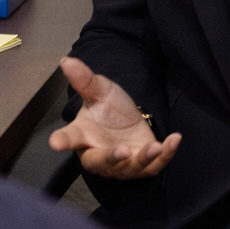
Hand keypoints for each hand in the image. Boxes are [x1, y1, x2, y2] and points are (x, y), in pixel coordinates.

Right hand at [48, 57, 180, 179]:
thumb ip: (84, 80)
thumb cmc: (108, 109)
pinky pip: (154, 166)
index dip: (62, 140)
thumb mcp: (99, 91)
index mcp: (83, 136)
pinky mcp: (143, 167)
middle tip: (120, 150)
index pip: (70, 138)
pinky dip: (165, 155)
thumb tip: (66, 60)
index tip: (55, 142)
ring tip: (154, 146)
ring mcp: (122, 165)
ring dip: (143, 158)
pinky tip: (174, 139)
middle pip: (100, 162)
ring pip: (129, 168)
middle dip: (110, 158)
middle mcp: (99, 155)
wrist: (130, 121)